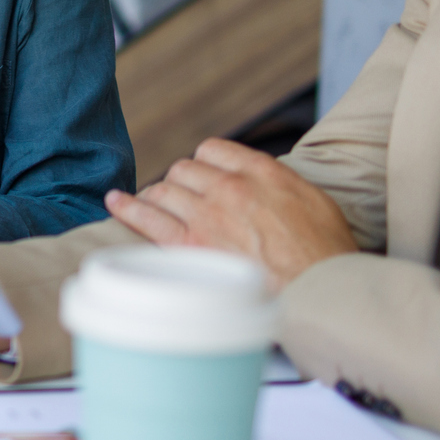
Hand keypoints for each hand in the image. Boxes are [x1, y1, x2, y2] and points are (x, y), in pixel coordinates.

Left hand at [105, 138, 356, 289]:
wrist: (318, 289)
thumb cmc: (324, 253)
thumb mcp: (313, 200)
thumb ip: (279, 183)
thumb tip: (262, 182)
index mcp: (260, 172)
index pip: (214, 150)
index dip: (205, 163)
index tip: (204, 177)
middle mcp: (230, 186)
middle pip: (184, 169)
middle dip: (181, 182)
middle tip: (182, 201)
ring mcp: (206, 214)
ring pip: (164, 189)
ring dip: (159, 196)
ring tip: (154, 204)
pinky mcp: (190, 244)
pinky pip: (147, 217)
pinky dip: (128, 207)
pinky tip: (115, 202)